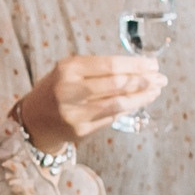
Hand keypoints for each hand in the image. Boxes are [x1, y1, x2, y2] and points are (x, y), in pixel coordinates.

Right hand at [16, 55, 165, 150]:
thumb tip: (140, 69)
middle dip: (143, 81)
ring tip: (154, 92)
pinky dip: (128, 109)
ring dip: (141, 97)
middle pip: (116, 84)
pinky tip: (138, 103)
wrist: (34, 119)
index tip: (153, 64)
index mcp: (68, 69)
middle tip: (160, 79)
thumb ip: (99, 69)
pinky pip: (112, 118)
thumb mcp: (71, 70)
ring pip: (117, 104)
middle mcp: (69, 90)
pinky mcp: (80, 130)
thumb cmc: (58, 88)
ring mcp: (74, 113)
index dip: (135, 65)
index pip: (109, 65)